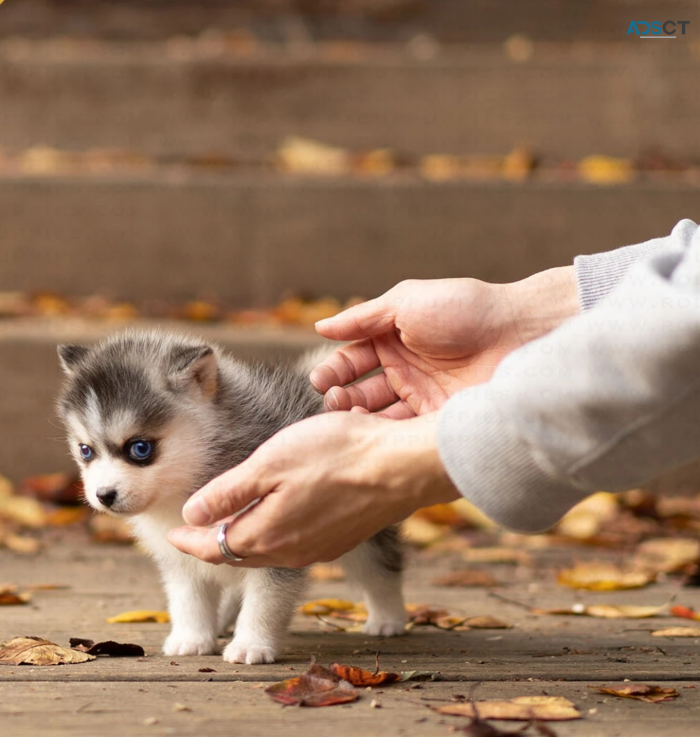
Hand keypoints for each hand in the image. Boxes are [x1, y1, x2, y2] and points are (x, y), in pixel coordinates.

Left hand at [166, 411, 458, 567]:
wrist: (401, 466)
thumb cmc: (335, 455)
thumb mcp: (269, 464)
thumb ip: (227, 493)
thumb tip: (190, 516)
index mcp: (265, 535)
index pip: (212, 548)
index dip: (187, 541)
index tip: (171, 533)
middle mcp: (290, 551)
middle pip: (239, 553)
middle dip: (211, 544)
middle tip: (193, 532)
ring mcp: (319, 547)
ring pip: (267, 549)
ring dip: (243, 538)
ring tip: (230, 522)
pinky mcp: (341, 538)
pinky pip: (294, 543)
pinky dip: (273, 533)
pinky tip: (277, 515)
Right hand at [310, 268, 577, 417]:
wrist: (518, 333)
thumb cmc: (463, 309)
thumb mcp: (405, 302)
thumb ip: (362, 318)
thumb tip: (320, 327)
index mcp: (394, 339)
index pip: (353, 358)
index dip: (334, 370)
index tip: (320, 380)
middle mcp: (406, 369)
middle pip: (362, 390)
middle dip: (341, 397)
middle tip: (333, 401)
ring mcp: (423, 397)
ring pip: (380, 415)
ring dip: (359, 419)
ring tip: (346, 419)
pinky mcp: (439, 420)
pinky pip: (405, 432)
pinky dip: (385, 435)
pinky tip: (372, 435)